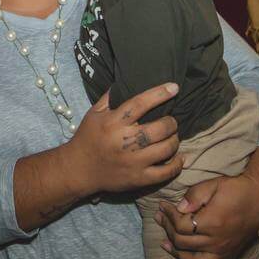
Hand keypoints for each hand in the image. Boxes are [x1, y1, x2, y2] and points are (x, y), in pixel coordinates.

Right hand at [63, 84, 183, 195]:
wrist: (78, 169)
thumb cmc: (87, 138)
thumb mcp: (93, 114)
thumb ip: (109, 98)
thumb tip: (124, 81)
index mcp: (113, 122)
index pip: (140, 103)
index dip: (159, 94)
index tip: (174, 87)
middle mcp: (124, 141)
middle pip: (159, 128)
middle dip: (171, 122)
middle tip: (171, 121)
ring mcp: (133, 161)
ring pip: (166, 149)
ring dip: (175, 140)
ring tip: (172, 137)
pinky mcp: (138, 178)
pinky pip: (166, 172)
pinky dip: (177, 164)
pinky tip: (179, 158)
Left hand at [155, 147, 258, 258]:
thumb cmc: (236, 189)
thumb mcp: (213, 185)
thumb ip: (194, 196)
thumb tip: (179, 208)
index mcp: (212, 223)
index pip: (180, 225)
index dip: (168, 214)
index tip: (163, 205)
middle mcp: (217, 242)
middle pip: (182, 243)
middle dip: (167, 229)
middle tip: (161, 217)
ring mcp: (224, 253)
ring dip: (178, 256)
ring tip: (166, 244)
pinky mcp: (230, 258)